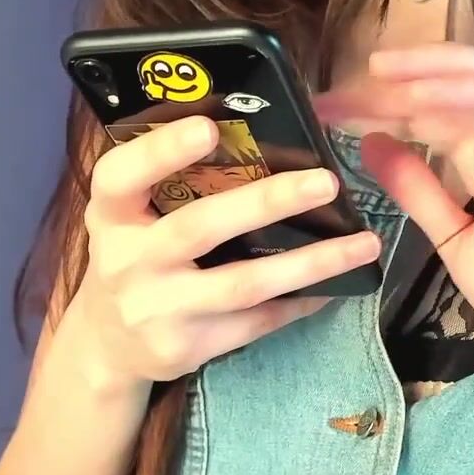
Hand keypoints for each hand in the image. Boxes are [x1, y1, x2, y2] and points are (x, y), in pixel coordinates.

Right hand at [63, 116, 383, 396]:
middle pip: (201, 227)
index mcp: (110, 214)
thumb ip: (168, 181)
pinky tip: (338, 283)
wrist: (108, 344)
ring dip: (311, 263)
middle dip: (267, 202)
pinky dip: (302, 301)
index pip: (122, 176)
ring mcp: (158, 309)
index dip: (161, 151)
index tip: (209, 127)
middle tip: (326, 181)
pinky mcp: (187, 347)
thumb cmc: (135, 255)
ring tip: (364, 243)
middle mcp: (128, 261)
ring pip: (245, 284)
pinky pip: (257, 321)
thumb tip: (257, 128)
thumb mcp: (129, 216)